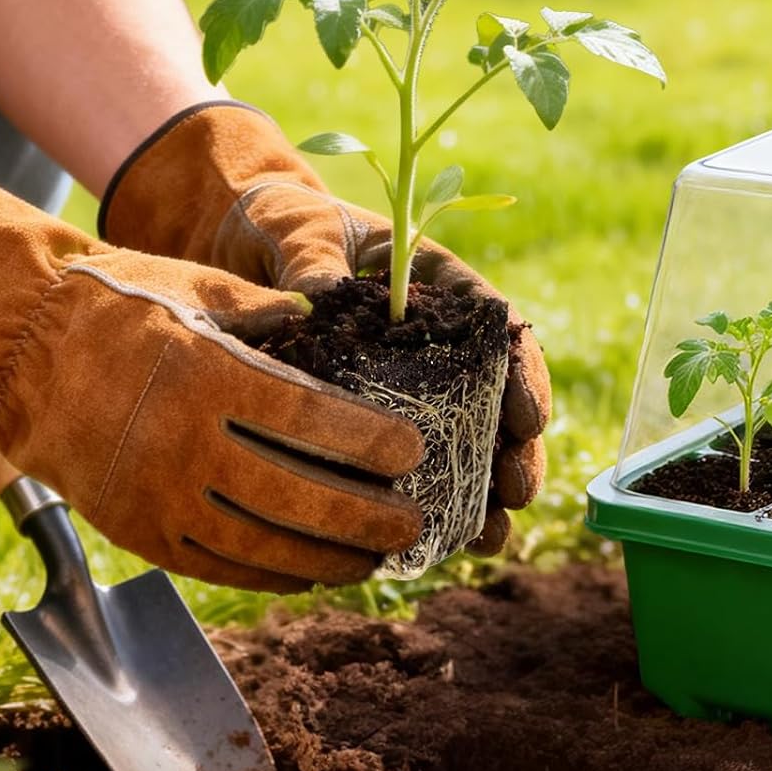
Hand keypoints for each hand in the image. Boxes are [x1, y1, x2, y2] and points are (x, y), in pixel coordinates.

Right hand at [0, 181, 422, 591]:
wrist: (18, 345)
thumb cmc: (121, 304)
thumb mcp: (203, 285)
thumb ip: (278, 312)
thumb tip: (343, 325)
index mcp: (209, 375)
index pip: (309, 420)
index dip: (368, 442)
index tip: (413, 451)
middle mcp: (184, 443)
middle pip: (294, 495)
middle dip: (365, 516)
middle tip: (414, 524)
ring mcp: (157, 495)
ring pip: (260, 544)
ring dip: (327, 557)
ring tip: (376, 558)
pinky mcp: (137, 529)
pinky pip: (217, 565)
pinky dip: (271, 574)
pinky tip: (313, 572)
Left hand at [100, 102, 548, 555]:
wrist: (241, 241)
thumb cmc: (282, 223)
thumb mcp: (300, 228)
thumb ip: (314, 258)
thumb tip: (321, 294)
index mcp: (438, 284)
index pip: (499, 328)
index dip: (522, 374)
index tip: (530, 417)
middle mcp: (439, 340)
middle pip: (498, 398)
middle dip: (515, 449)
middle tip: (517, 491)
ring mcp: (414, 383)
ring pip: (467, 441)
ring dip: (484, 492)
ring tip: (490, 537)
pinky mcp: (379, 419)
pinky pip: (415, 465)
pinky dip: (432, 505)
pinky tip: (437, 547)